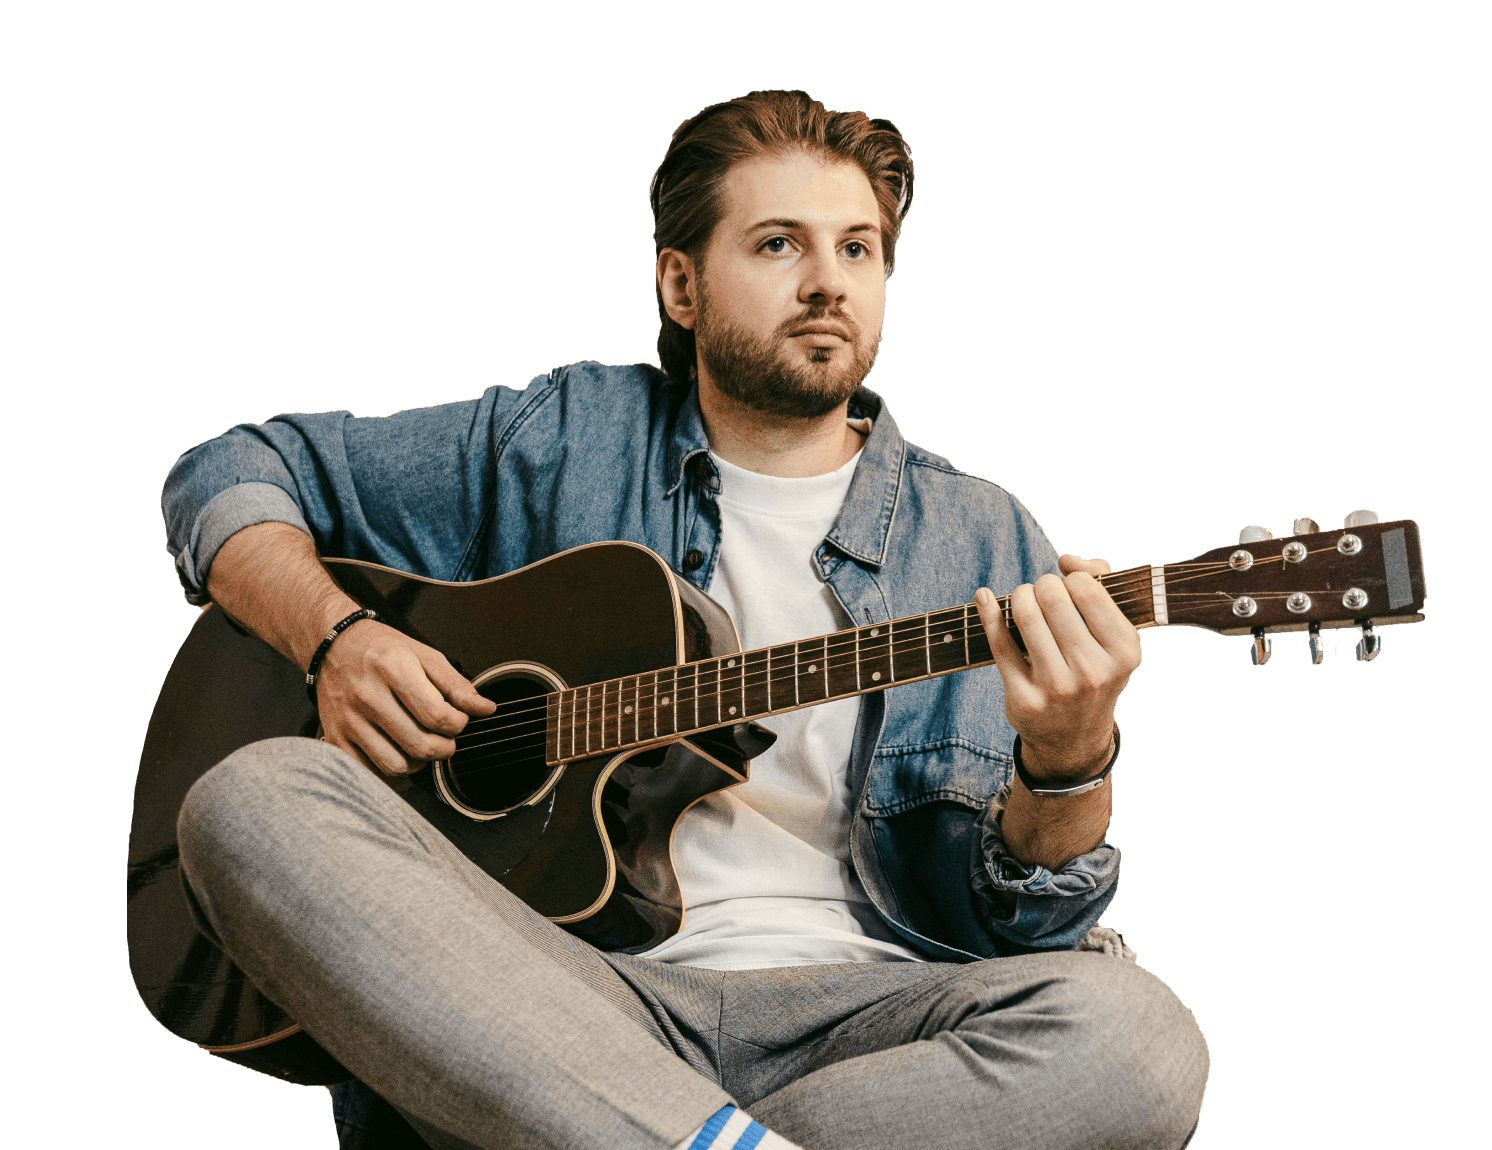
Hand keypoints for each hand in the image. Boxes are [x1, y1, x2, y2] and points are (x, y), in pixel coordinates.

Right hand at [315, 620, 497, 776]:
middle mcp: (367, 695)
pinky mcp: (335, 738)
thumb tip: (486, 709)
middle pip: (420, 745)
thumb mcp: (425, 655)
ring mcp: (348, 719)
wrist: (335, 646)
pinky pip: (370, 772)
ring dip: (419, 763)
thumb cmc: (383, 650)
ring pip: (396, 765)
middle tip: (446, 738)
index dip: (458, 724)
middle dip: (444, 748)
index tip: (458, 720)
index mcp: (393, 668)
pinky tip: (400, 753)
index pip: (437, 716)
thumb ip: (457, 685)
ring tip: (423, 745)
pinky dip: (391, 772)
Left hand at [976, 554, 1141, 780]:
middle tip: (1041, 595)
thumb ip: (1102, 582)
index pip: (1086, 589)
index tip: (1068, 589)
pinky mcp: (1024, 698)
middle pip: (1052, 598)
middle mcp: (1093, 671)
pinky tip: (983, 597)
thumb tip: (1067, 560)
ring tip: (1023, 601)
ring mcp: (1058, 688)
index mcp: (1124, 651)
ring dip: (1019, 596)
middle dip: (1041, 586)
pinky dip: (987, 612)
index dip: (1070, 579)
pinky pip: (999, 643)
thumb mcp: (1115, 633)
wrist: (1074, 737)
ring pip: (1025, 615)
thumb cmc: (1094, 668)